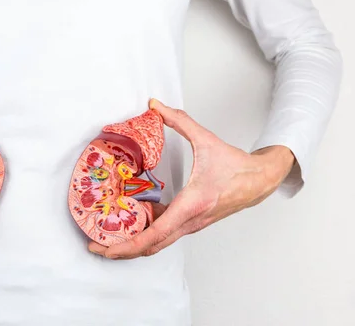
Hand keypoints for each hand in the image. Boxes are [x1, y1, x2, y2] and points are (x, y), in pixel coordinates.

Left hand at [89, 98, 294, 258]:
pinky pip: (165, 233)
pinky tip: (132, 221)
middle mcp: (190, 221)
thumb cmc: (236, 165)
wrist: (261, 180)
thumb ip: (178, 120)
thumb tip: (155, 105)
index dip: (126, 244)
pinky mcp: (192, 222)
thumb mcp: (205, 139)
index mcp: (191, 204)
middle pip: (150, 246)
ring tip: (107, 236)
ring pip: (158, 242)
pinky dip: (146, 232)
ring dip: (132, 243)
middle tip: (95, 245)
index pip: (154, 234)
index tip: (105, 247)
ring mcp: (192, 225)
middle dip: (121, 250)